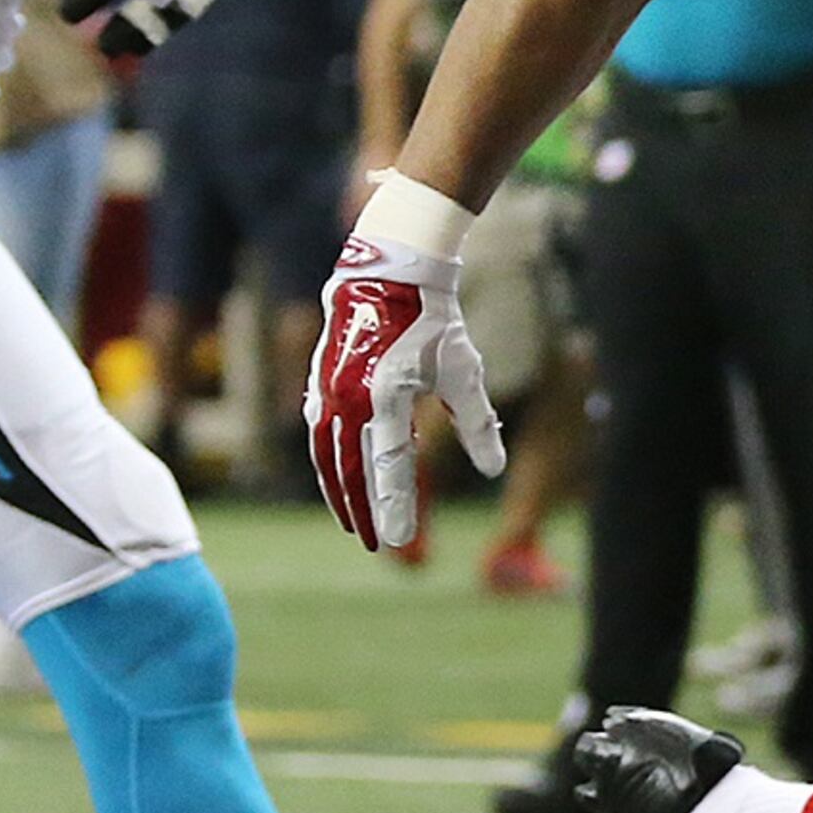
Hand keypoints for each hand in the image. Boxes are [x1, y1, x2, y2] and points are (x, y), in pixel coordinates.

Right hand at [305, 175, 506, 552]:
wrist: (388, 268)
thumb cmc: (432, 320)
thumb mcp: (463, 372)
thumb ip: (477, 423)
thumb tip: (494, 469)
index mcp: (384, 397)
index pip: (388, 468)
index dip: (392, 508)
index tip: (395, 542)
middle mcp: (348, 398)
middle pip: (349, 470)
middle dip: (362, 510)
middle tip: (375, 544)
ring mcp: (328, 389)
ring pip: (326, 455)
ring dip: (339, 490)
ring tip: (352, 519)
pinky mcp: (320, 380)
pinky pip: (319, 431)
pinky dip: (328, 460)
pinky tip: (336, 475)